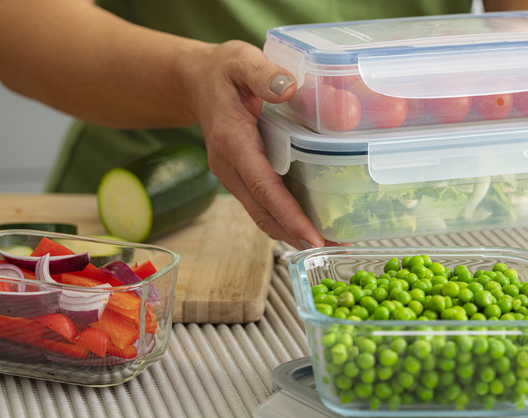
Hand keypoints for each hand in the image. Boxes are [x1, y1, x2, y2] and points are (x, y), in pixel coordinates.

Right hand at [186, 40, 336, 249]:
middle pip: (264, 212)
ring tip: (327, 241)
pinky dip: (284, 219)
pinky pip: (262, 205)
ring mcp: (233, 175)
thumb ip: (263, 73)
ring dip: (291, 232)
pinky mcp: (240, 177)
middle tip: (332, 247)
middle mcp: (229, 167)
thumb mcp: (241, 61)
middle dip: (296, 234)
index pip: (263, 186)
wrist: (196, 81)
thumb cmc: (222, 71)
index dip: (288, 214)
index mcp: (232, 142)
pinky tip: (308, 223)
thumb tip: (289, 88)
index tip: (311, 236)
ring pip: (262, 214)